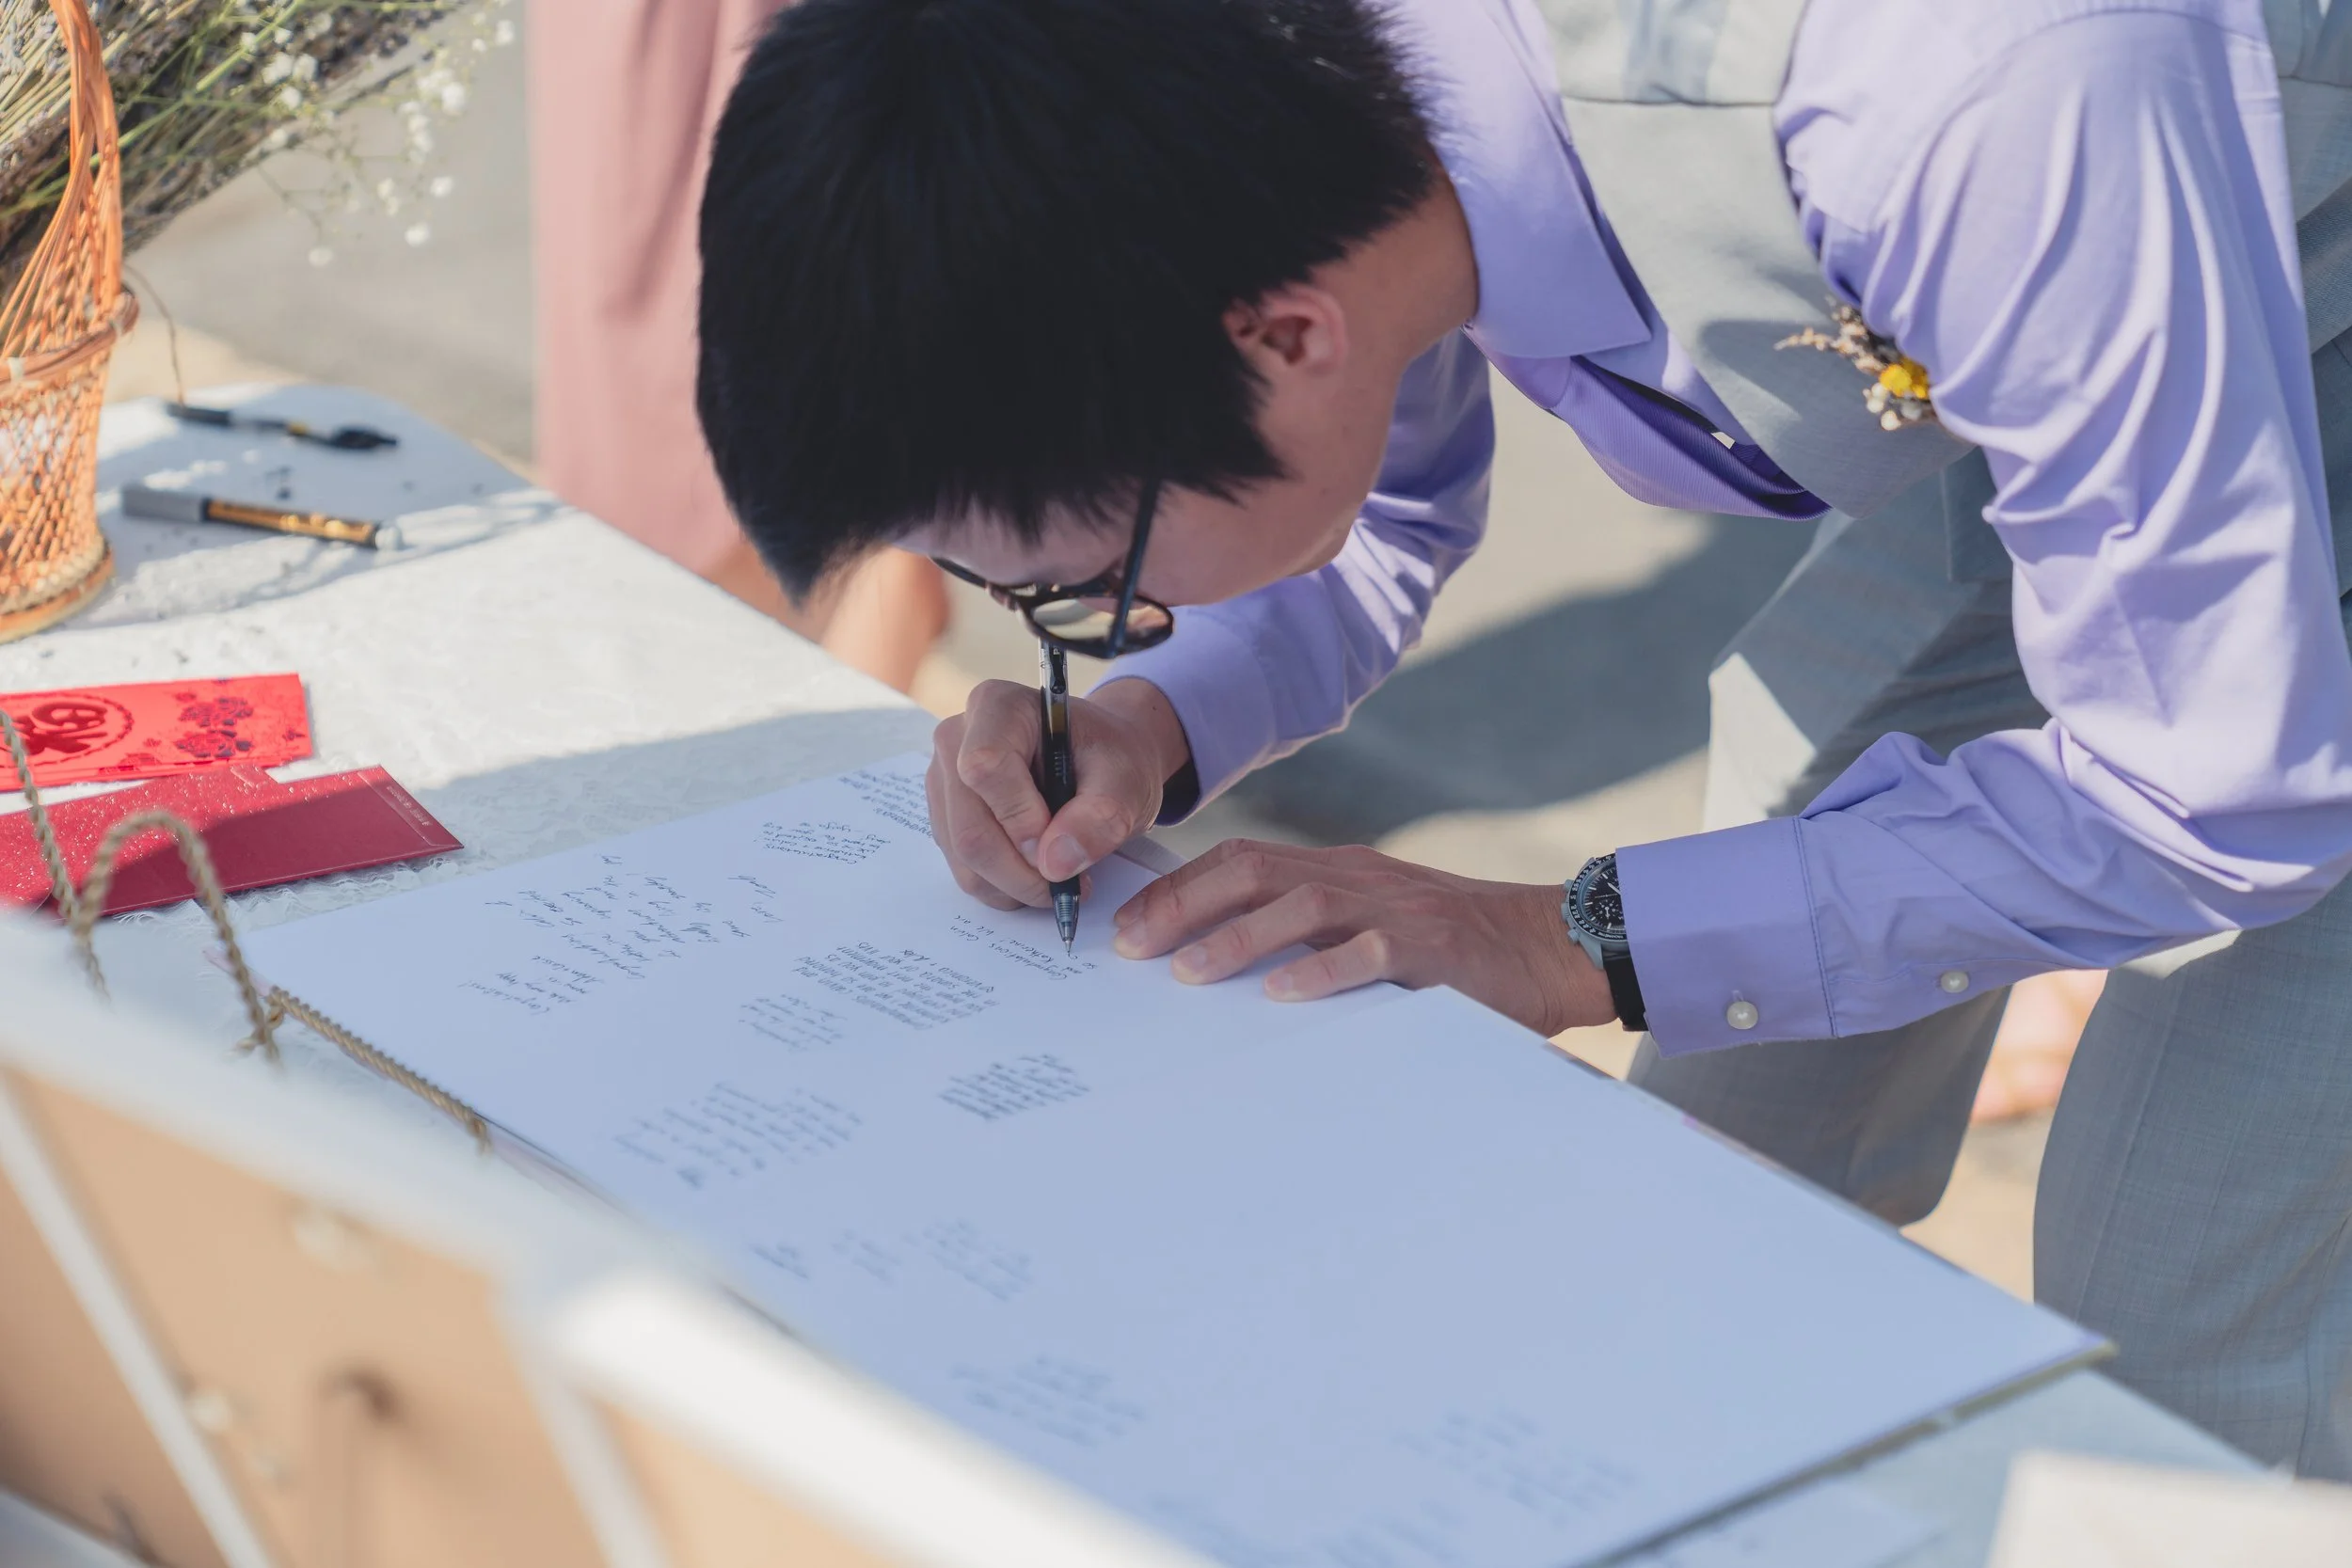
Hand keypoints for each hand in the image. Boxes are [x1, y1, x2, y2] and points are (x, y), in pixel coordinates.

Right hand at [926, 678, 1190, 910]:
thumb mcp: (1126, 781)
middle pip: (969, 826)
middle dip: (1020, 871)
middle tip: (1067, 886)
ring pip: (962, 856)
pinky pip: (963, 868)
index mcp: (998, 706)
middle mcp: (957, 738)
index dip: (1019, 818)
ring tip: (1059, 879)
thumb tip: (1055, 864)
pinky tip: (1036, 874)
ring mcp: (944, 780)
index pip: (985, 767)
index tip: (1058, 848)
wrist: (1099, 763)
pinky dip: (1002, 887)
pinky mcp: (946, 817)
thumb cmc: (1110, 760)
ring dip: (1013, 886)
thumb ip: (1101, 816)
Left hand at [1111, 840, 1615, 1034]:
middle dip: (1185, 906)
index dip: (1180, 888)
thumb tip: (1225, 959)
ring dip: (1237, 938)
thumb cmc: (1456, 950)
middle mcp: (1360, 879)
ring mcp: (1397, 910)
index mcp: (1341, 871)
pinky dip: (1322, 972)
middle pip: (1256, 871)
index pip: (1244, 860)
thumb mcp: (1376, 924)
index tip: (1129, 925)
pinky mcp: (1435, 949)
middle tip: (1133, 947)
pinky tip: (1282, 995)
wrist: (1552, 946)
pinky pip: (1371, 954)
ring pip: (1302, 906)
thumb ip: (1315, 932)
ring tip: (1187, 973)